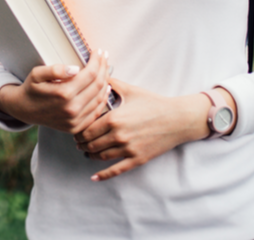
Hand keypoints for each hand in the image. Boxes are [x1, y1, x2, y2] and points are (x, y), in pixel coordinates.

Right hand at [0, 49, 110, 134]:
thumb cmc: (31, 88)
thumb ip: (54, 70)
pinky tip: (105, 87)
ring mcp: (75, 121)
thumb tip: (75, 69)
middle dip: (104, 68)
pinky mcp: (77, 127)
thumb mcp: (37, 74)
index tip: (98, 52)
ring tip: (106, 69)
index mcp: (63, 94)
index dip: (97, 61)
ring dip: (106, 81)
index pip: (90, 74)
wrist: (24, 110)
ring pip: (100, 98)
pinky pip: (96, 111)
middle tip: (104, 57)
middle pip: (98, 85)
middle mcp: (72, 109)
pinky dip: (103, 98)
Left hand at [73, 78, 221, 181]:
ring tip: (86, 152)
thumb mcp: (130, 90)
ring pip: (100, 156)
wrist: (177, 119)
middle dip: (82, 143)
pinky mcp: (137, 159)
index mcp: (113, 119)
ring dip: (89, 155)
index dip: (78, 130)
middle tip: (78, 141)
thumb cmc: (154, 103)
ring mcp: (127, 149)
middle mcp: (118, 136)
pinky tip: (94, 178)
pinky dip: (103, 175)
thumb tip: (97, 74)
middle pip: (90, 144)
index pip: (86, 129)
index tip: (76, 128)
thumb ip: (111, 83)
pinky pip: (116, 170)